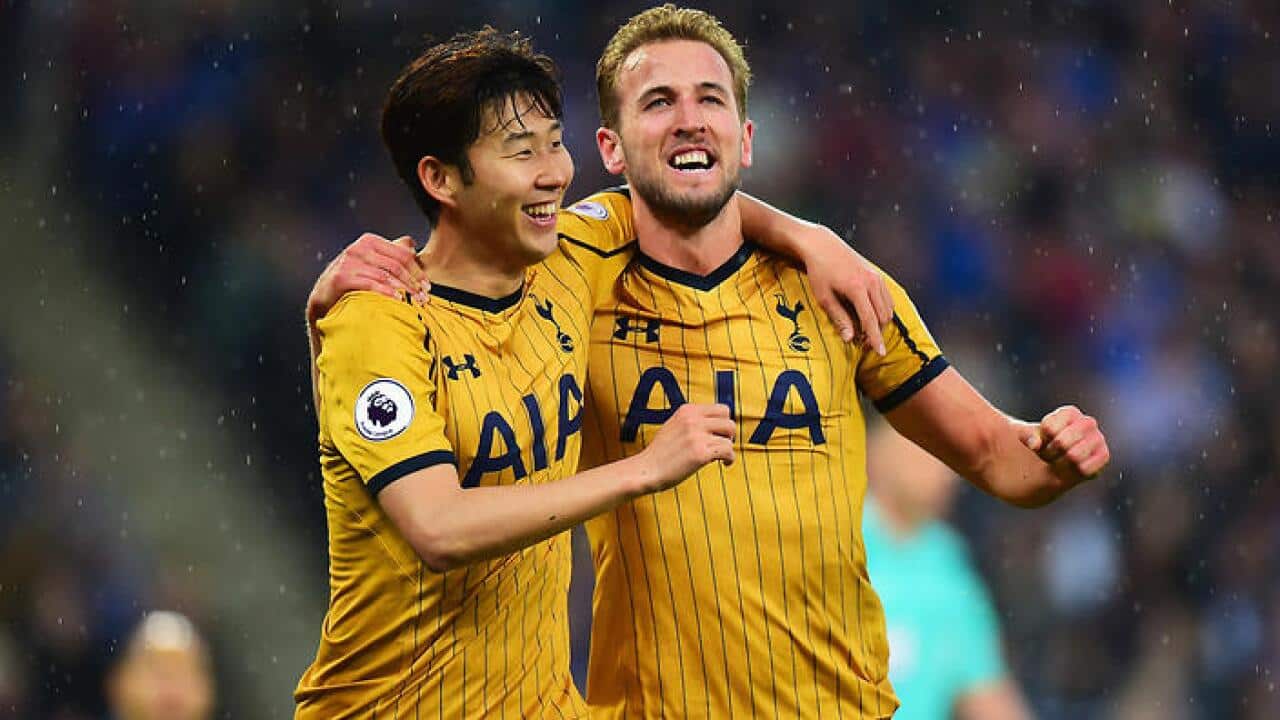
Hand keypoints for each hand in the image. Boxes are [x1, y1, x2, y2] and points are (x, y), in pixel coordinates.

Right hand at [306, 234, 427, 324]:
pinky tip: (397, 300)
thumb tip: (411, 243)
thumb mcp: (372, 262)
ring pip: (386, 275)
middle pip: (396, 265)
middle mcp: (359, 248)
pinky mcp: (342, 277)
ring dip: (404, 289)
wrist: (324, 297)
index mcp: (370, 241)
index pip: (402, 254)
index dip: (417, 270)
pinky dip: (386, 292)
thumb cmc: (353, 280)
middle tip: (424, 297)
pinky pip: (370, 283)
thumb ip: (391, 252)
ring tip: (414, 301)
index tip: (427, 286)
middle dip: (413, 282)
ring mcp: (349, 262)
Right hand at [632, 404, 735, 494]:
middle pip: (729, 422)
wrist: (646, 470)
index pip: (722, 409)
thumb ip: (693, 421)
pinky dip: (730, 459)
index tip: (720, 434)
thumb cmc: (660, 453)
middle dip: (729, 435)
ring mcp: (696, 436)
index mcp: (687, 410)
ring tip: (720, 457)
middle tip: (722, 445)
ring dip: (728, 449)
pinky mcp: (700, 454)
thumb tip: (718, 423)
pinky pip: (728, 452)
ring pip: (729, 438)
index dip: (725, 422)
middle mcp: (693, 420)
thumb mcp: (674, 425)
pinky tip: (725, 464)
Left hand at [799, 226, 893, 354]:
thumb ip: (839, 318)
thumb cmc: (819, 272)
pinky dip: (882, 311)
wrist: (822, 246)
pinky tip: (870, 316)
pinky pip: (887, 298)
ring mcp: (877, 277)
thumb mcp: (824, 297)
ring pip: (888, 308)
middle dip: (877, 332)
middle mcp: (871, 282)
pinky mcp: (877, 275)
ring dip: (880, 322)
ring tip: (865, 331)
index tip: (880, 353)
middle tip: (863, 343)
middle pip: (883, 316)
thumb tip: (850, 338)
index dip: (876, 338)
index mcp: (857, 288)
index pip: (871, 320)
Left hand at [1019, 405, 1110, 484]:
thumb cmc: (1045, 444)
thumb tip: (1035, 444)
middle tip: (1049, 455)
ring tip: (1059, 461)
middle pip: (1062, 442)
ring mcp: (1098, 439)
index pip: (1049, 429)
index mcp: (1069, 412)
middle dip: (1050, 453)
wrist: (1058, 459)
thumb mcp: (1029, 436)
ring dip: (1060, 463)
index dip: (1040, 440)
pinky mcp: (1103, 456)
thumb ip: (1027, 436)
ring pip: (1074, 456)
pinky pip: (1085, 468)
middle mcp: (1088, 422)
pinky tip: (1071, 468)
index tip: (1042, 442)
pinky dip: (1073, 472)